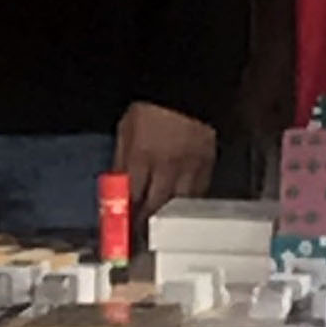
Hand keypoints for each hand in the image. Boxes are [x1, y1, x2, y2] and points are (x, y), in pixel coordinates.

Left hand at [113, 100, 218, 230]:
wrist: (187, 87)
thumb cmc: (152, 105)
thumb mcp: (126, 128)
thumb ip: (121, 159)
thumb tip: (117, 186)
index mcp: (142, 155)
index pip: (131, 196)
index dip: (124, 216)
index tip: (120, 231)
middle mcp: (167, 166)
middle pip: (156, 206)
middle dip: (145, 225)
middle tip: (139, 239)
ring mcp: (191, 167)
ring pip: (180, 206)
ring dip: (168, 219)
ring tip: (160, 231)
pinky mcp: (209, 164)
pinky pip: (200, 194)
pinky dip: (189, 205)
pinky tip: (182, 211)